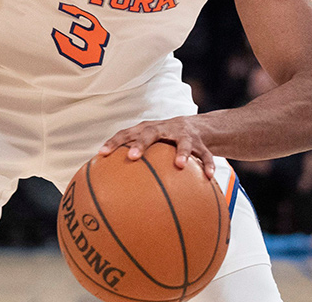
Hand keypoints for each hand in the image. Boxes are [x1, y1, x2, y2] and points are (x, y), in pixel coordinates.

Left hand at [99, 116, 214, 178]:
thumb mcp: (149, 145)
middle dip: (140, 144)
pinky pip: (205, 154)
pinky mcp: (200, 143)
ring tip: (179, 165)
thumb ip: (133, 160)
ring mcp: (183, 135)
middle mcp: (163, 129)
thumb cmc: (164, 140)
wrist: (196, 127)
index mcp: (147, 130)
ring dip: (181, 152)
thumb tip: (110, 185)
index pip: (126, 133)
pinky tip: (209, 177)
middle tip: (132, 156)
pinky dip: (207, 164)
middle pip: (150, 133)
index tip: (102, 154)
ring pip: (183, 142)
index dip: (114, 142)